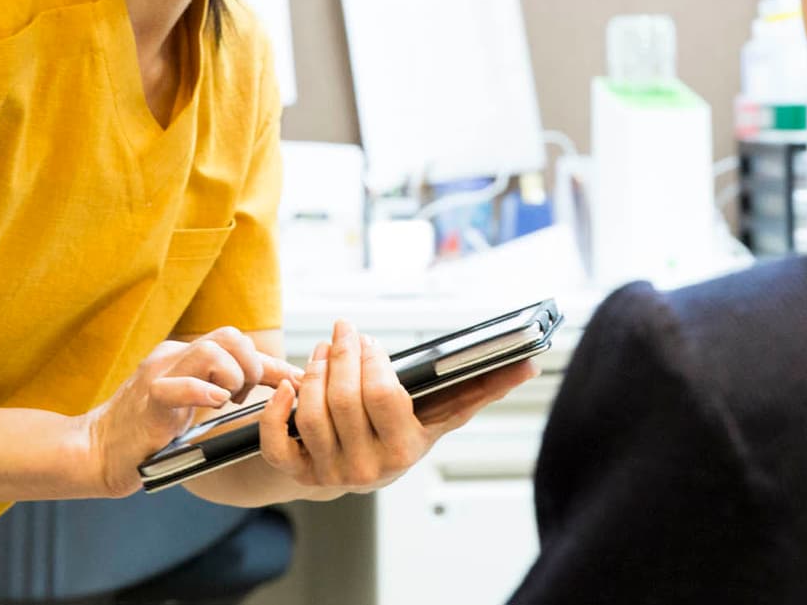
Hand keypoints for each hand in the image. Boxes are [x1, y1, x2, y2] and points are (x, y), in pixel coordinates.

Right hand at [78, 326, 298, 497]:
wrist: (97, 451)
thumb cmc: (149, 432)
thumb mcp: (192, 405)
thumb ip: (222, 390)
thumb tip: (272, 390)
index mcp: (185, 355)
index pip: (237, 343)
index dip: (273, 363)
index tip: (299, 381)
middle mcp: (173, 356)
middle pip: (228, 336)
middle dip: (251, 365)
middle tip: (245, 397)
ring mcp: (158, 374)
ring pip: (209, 351)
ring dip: (232, 378)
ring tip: (226, 402)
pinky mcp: (147, 401)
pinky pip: (177, 385)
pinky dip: (203, 393)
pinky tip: (213, 405)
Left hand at [255, 319, 537, 493]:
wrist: (362, 470)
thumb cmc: (403, 432)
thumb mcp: (440, 416)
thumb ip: (480, 389)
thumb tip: (529, 365)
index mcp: (403, 450)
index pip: (383, 397)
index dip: (372, 362)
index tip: (369, 341)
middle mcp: (366, 469)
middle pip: (343, 400)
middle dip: (341, 356)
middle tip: (343, 332)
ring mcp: (329, 473)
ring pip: (311, 415)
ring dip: (313, 373)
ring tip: (323, 351)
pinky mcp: (299, 474)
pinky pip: (278, 445)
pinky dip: (277, 413)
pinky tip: (289, 386)